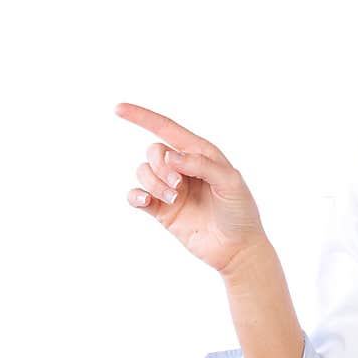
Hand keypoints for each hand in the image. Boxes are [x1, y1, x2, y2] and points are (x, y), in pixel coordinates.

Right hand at [115, 102, 267, 275]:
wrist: (237, 249)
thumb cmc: (240, 211)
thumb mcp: (230, 182)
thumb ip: (202, 165)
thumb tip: (170, 156)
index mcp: (201, 154)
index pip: (167, 128)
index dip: (143, 117)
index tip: (118, 109)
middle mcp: (183, 168)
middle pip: (154, 151)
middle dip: (160, 166)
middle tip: (178, 185)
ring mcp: (171, 189)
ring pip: (143, 172)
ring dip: (154, 183)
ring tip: (174, 199)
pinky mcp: (162, 210)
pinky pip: (137, 195)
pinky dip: (136, 196)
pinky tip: (146, 201)